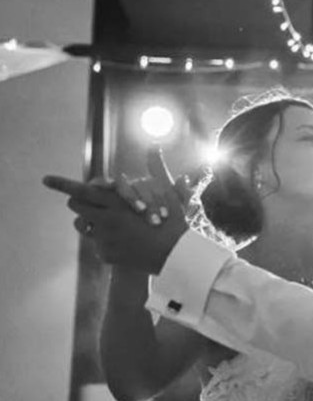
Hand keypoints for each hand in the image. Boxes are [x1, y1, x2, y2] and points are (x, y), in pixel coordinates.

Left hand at [44, 148, 189, 273]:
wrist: (178, 256)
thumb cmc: (174, 221)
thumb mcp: (167, 192)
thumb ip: (156, 167)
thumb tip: (155, 144)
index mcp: (117, 202)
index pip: (80, 190)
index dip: (61, 183)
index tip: (46, 180)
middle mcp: (106, 220)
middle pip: (76, 206)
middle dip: (80, 202)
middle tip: (89, 202)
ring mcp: (103, 239)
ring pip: (81, 225)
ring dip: (90, 221)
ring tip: (107, 222)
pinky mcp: (105, 255)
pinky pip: (95, 244)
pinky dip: (104, 241)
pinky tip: (122, 241)